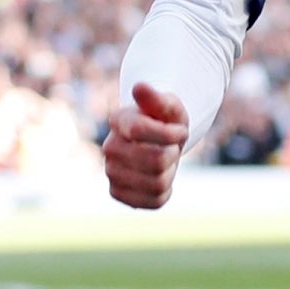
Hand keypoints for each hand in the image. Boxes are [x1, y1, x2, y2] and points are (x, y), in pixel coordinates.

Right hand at [105, 83, 187, 209]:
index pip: (140, 130)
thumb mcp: (169, 105)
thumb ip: (156, 98)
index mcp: (119, 120)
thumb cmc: (165, 120)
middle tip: (173, 148)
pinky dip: (166, 190)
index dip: (172, 133)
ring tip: (166, 162)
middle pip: (156, 160)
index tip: (180, 130)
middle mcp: (109, 148)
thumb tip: (139, 87)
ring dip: (171, 172)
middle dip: (174, 154)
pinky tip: (160, 178)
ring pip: (158, 183)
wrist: (159, 141)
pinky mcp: (118, 194)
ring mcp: (111, 172)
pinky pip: (154, 201)